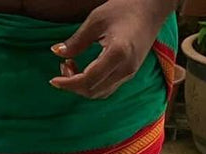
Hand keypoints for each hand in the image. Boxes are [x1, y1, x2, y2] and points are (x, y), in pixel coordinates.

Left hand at [50, 0, 169, 99]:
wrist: (151, 8)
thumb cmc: (124, 8)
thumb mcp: (96, 20)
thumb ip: (76, 40)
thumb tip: (57, 52)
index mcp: (118, 54)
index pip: (88, 80)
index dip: (68, 83)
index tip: (53, 79)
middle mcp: (126, 68)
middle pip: (93, 91)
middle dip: (73, 85)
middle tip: (63, 65)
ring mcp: (130, 73)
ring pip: (100, 93)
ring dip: (82, 86)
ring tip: (71, 66)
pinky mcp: (130, 73)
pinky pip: (107, 88)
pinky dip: (92, 84)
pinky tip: (84, 70)